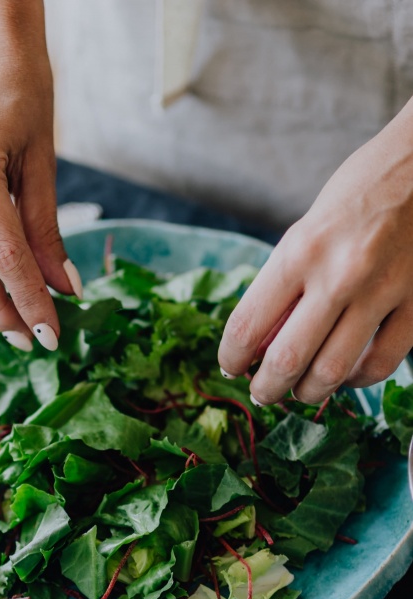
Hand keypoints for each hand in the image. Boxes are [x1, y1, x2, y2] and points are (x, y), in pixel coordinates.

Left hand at [218, 101, 412, 404]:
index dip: (231, 358)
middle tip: (263, 392)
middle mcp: (339, 275)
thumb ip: (284, 283)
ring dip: (309, 393)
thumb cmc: (361, 191)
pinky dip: (357, 380)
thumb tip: (259, 343)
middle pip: (287, 360)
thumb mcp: (307, 228)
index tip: (232, 367)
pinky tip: (347, 376)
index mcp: (300, 250)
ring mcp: (382, 292)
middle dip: (267, 388)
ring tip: (301, 391)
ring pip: (332, 373)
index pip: (247, 325)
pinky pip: (380, 364)